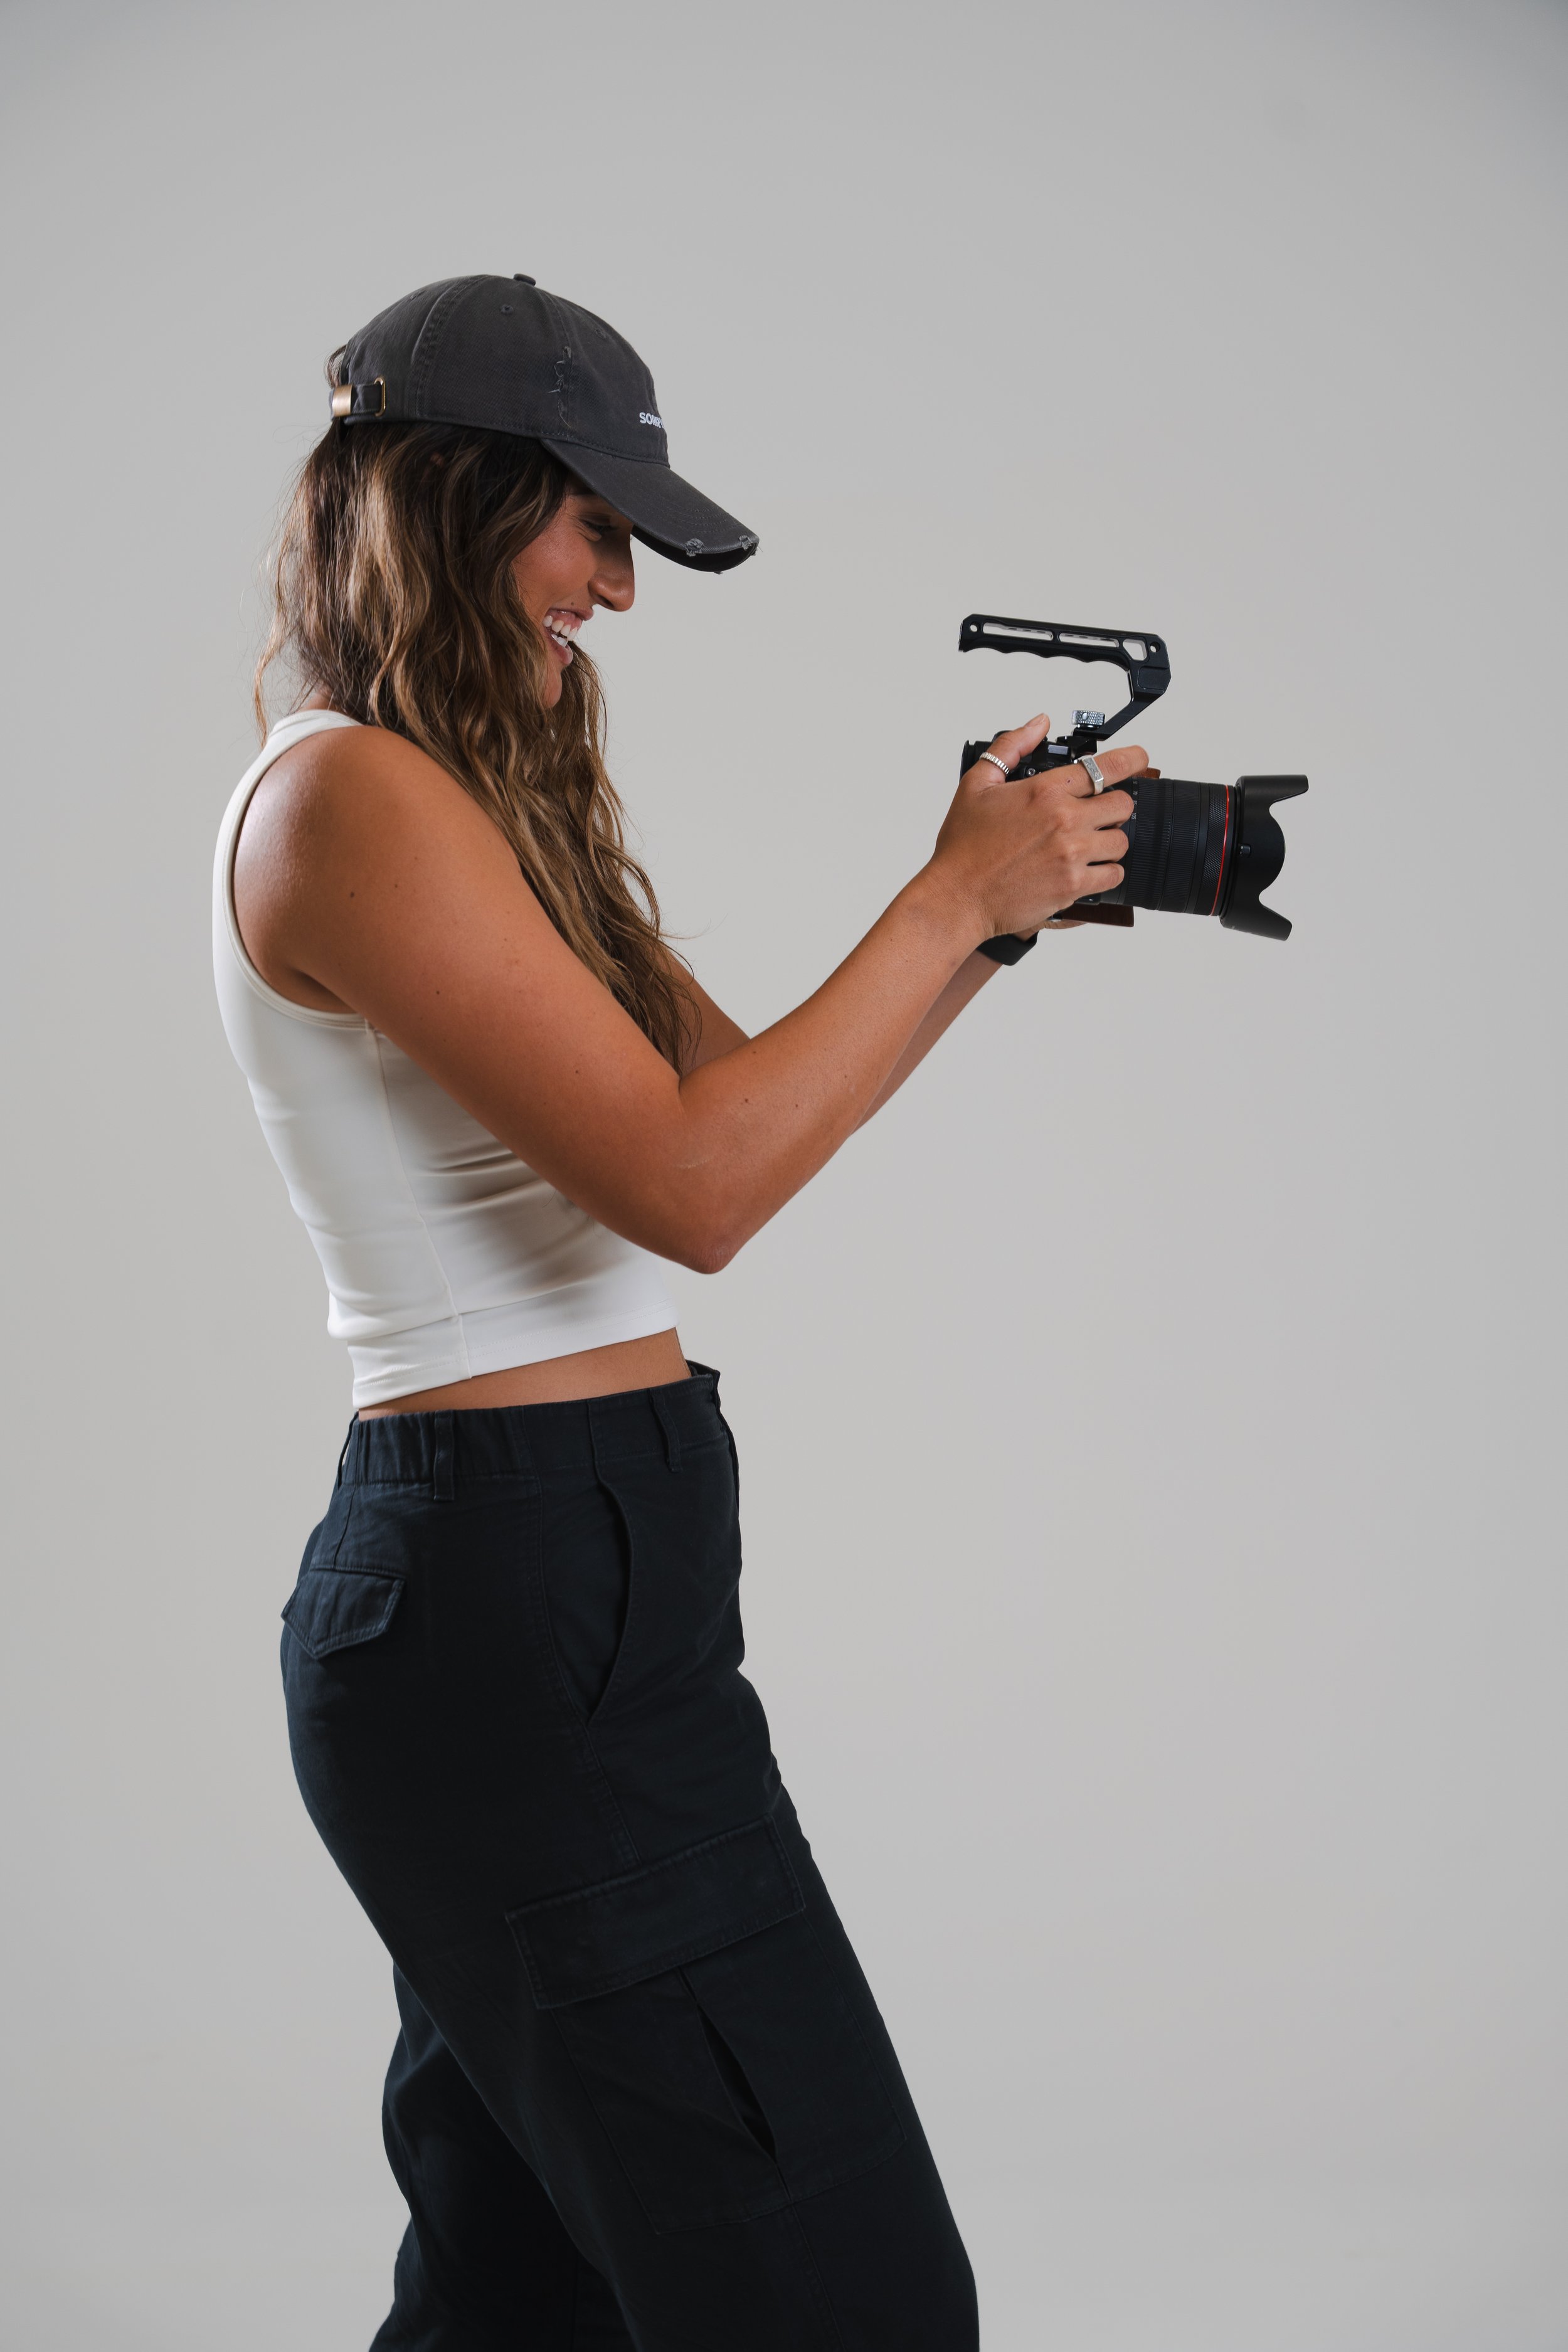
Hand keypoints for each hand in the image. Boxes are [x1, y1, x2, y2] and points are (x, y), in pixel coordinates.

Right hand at [929, 713, 1143, 940]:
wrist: (957, 897)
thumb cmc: (964, 847)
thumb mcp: (977, 785)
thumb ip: (1011, 747)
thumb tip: (1039, 723)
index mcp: (1045, 791)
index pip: (1106, 767)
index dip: (1132, 760)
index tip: (1140, 759)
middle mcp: (1064, 820)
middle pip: (1122, 805)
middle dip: (1112, 808)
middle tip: (1095, 815)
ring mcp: (1072, 854)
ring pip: (1121, 842)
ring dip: (1109, 842)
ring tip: (1085, 846)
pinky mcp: (1073, 885)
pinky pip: (1113, 875)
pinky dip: (1105, 873)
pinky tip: (1085, 870)